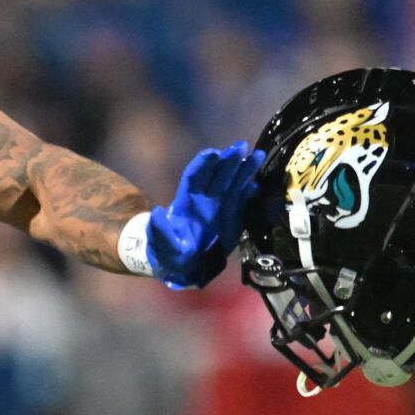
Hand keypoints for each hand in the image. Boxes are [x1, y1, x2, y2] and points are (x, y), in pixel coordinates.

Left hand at [147, 142, 266, 288]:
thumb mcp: (160, 244)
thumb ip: (159, 230)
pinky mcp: (230, 217)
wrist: (182, 267)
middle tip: (241, 146)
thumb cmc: (168, 253)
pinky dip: (248, 193)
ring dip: (243, 169)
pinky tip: (257, 185)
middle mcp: (203, 200)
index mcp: (185, 203)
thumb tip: (156, 213)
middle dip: (228, 160)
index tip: (213, 153)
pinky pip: (241, 201)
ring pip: (231, 183)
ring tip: (257, 155)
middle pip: (216, 175)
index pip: (194, 177)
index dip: (202, 165)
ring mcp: (218, 207)